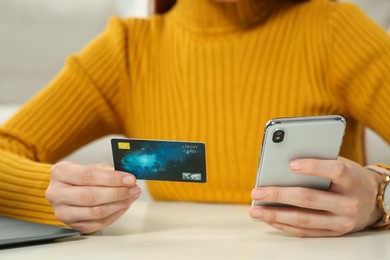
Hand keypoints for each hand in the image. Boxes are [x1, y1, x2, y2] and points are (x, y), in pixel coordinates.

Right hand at [46, 161, 140, 233]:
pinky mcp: (72, 225)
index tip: (129, 178)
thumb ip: (106, 170)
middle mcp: (56, 194)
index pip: (88, 176)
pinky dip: (115, 214)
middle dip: (117, 193)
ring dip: (119, 204)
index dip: (112, 178)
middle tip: (133, 188)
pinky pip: (98, 223)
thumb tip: (124, 176)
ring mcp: (63, 212)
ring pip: (95, 212)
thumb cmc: (79, 176)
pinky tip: (123, 205)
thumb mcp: (89, 166)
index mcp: (60, 173)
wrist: (66, 189)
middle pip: (91, 196)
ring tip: (131, 196)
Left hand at [249, 157, 382, 236]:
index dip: (313, 166)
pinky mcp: (333, 233)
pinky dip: (284, 225)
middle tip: (257, 192)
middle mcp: (348, 203)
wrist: (373, 201)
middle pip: (310, 198)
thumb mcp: (341, 164)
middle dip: (279, 195)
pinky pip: (305, 232)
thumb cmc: (348, 177)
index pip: (334, 171)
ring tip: (255, 211)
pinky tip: (269, 219)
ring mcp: (341, 221)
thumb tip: (282, 162)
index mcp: (351, 180)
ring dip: (276, 215)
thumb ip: (318, 162)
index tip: (290, 164)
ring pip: (304, 219)